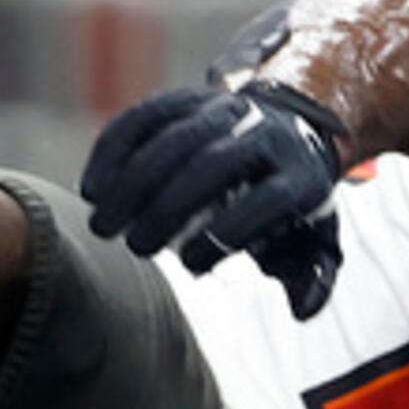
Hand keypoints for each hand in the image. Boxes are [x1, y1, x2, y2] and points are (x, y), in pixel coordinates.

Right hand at [78, 82, 350, 317]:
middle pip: (214, 163)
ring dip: (132, 181)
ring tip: (103, 224)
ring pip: (174, 136)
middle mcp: (265, 133)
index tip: (190, 265)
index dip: (228, 232)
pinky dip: (113, 151)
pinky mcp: (188, 97)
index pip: (267, 199)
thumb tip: (303, 311)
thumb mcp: (316, 235)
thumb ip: (312, 275)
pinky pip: (145, 117)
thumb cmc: (293, 200)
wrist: (290, 127)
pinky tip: (92, 188)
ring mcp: (224, 109)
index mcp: (300, 174)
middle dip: (170, 206)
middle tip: (137, 247)